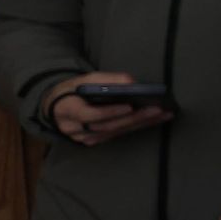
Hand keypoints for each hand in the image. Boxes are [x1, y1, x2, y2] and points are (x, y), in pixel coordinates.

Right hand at [43, 71, 171, 146]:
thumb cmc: (73, 89)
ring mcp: (84, 138)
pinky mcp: (95, 140)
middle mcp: (74, 128)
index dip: (110, 112)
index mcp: (67, 110)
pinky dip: (137, 126)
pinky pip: (118, 134)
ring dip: (141, 123)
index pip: (89, 115)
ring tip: (163, 114)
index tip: (130, 106)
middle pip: (108, 126)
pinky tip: (155, 119)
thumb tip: (132, 83)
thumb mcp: (85, 79)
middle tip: (157, 109)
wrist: (57, 106)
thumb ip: (107, 80)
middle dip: (135, 118)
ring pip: (116, 132)